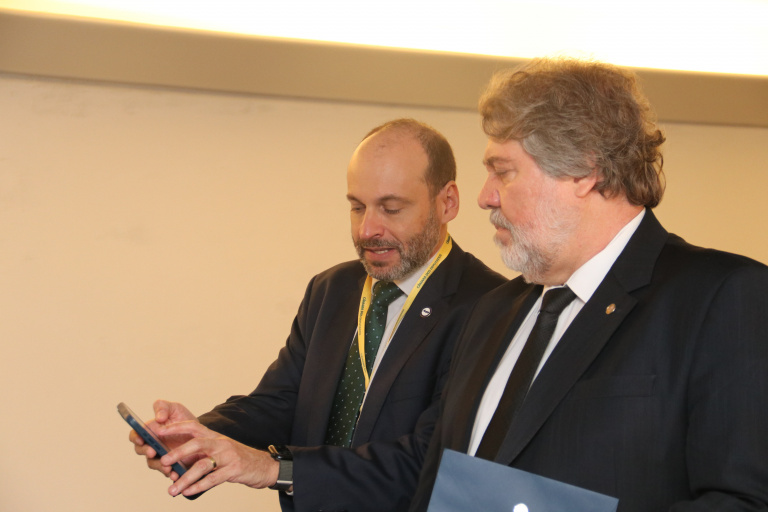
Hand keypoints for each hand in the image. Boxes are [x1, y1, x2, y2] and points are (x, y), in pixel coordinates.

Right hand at [128, 400, 198, 476]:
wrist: (201, 432)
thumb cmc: (183, 419)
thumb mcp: (175, 409)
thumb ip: (163, 407)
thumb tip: (159, 417)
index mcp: (150, 431)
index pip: (136, 435)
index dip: (135, 437)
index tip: (140, 438)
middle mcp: (152, 445)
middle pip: (141, 450)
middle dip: (145, 451)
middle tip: (152, 451)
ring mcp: (161, 456)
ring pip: (153, 463)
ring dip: (158, 466)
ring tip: (167, 467)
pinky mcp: (171, 465)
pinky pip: (167, 472)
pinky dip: (170, 474)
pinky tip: (175, 474)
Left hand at [157, 420, 279, 497]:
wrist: (263, 466)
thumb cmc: (237, 460)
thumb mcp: (220, 451)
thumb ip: (202, 453)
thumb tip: (176, 463)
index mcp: (215, 437)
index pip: (193, 426)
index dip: (175, 428)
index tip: (158, 431)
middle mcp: (221, 443)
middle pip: (196, 444)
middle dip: (177, 453)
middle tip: (162, 462)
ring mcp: (228, 456)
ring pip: (202, 466)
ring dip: (185, 479)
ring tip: (172, 490)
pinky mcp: (234, 470)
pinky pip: (212, 479)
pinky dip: (198, 486)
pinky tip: (188, 492)